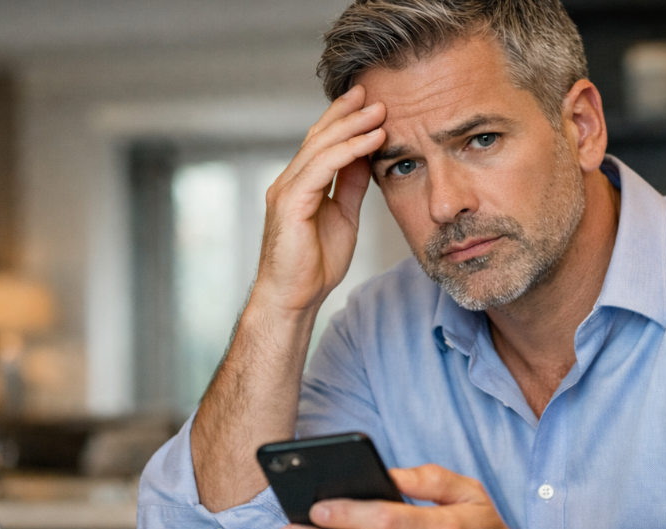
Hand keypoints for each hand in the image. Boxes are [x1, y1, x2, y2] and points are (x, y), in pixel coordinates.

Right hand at [254, 85, 386, 313]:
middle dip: (346, 113)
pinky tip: (371, 140)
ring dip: (352, 126)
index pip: (321, 143)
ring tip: (379, 111)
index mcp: (300, 185)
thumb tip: (366, 158)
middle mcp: (288, 181)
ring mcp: (286, 190)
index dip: (343, 120)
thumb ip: (350, 187)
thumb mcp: (343, 218)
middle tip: (373, 94)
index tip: (368, 103)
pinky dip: (349, 151)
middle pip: (318, 137)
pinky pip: (322, 167)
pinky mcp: (290, 203)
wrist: (294, 299)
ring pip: (320, 146)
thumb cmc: (314, 266)